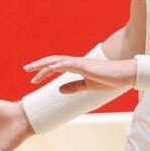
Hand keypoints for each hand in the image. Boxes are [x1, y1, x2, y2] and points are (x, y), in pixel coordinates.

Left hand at [22, 54, 136, 93]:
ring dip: (44, 64)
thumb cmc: (108, 80)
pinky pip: (68, 63)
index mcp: (76, 67)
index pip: (55, 67)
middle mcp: (75, 62)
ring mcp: (80, 62)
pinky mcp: (84, 65)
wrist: (124, 76)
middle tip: (26, 69)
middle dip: (38, 65)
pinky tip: (49, 67)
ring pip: (57, 60)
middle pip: (53, 61)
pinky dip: (57, 64)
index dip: (43, 71)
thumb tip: (59, 90)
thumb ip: (73, 87)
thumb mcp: (87, 86)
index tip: (33, 78)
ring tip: (32, 68)